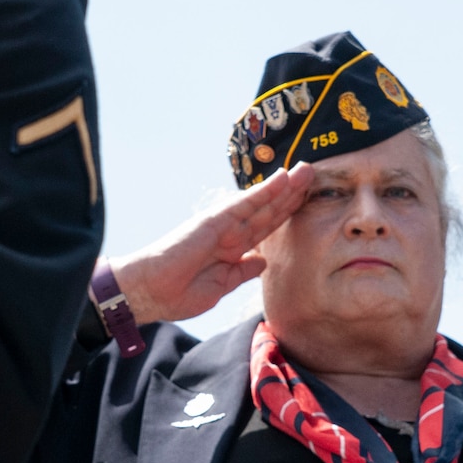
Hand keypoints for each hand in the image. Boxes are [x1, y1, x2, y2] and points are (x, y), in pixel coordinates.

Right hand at [111, 163, 313, 325]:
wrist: (149, 292)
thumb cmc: (177, 293)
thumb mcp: (221, 286)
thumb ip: (242, 271)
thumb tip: (262, 261)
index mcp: (233, 249)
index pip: (267, 227)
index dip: (287, 213)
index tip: (308, 200)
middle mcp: (230, 233)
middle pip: (269, 210)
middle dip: (293, 194)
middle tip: (314, 174)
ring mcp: (223, 224)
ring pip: (262, 202)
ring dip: (285, 186)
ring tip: (306, 169)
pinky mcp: (214, 220)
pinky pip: (244, 203)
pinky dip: (264, 190)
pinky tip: (282, 178)